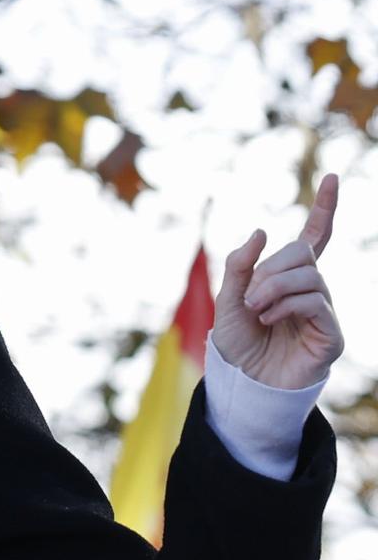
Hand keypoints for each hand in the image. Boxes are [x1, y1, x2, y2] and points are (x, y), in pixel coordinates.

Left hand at [212, 173, 341, 389]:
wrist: (242, 383)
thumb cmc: (237, 343)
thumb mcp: (227, 299)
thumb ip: (241, 266)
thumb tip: (264, 232)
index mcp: (288, 277)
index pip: (314, 237)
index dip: (324, 208)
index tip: (333, 177)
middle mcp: (312, 290)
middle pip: (303, 254)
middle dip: (270, 268)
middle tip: (249, 297)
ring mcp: (324, 311)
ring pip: (308, 276)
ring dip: (273, 289)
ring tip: (255, 310)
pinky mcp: (331, 335)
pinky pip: (315, 303)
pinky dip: (286, 306)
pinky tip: (268, 319)